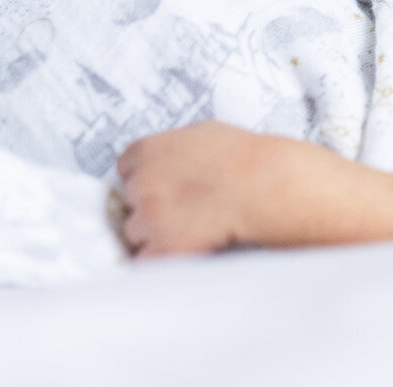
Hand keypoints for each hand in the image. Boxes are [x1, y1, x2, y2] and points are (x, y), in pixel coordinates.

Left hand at [116, 121, 273, 256]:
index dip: (148, 180)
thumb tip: (165, 157)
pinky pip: (148, 260)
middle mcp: (141, 182)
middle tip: (183, 209)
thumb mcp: (204, 131)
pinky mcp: (162, 247)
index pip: (127, 170)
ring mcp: (149, 216)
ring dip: (156, 236)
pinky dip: (164, 258)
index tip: (165, 188)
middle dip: (151, 209)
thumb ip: (173, 145)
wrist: (265, 185)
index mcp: (146, 150)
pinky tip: (188, 247)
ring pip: (136, 233)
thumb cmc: (243, 156)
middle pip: (130, 203)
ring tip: (190, 229)